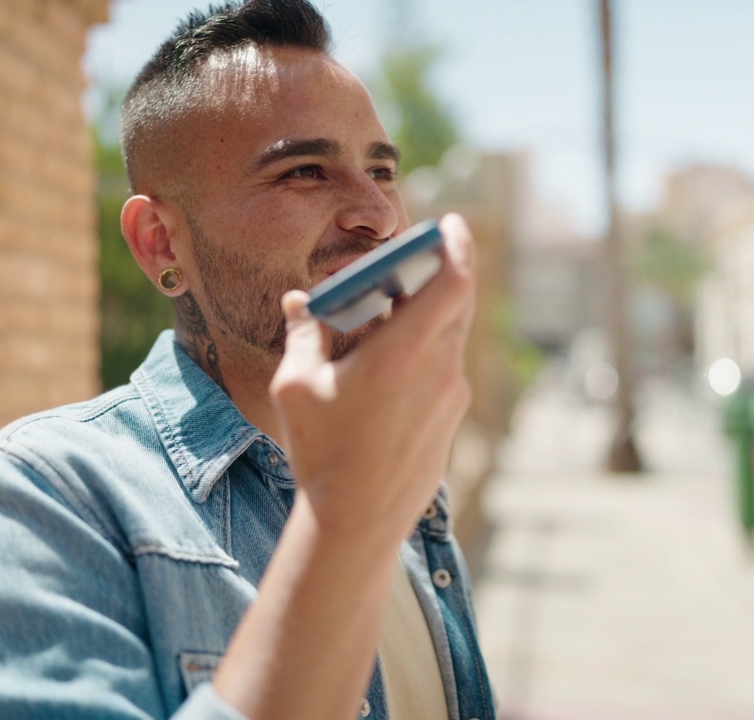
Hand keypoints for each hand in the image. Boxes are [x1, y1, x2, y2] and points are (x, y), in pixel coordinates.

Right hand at [270, 213, 475, 544]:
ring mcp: (452, 397)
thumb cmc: (324, 453)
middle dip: (433, 275)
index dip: (456, 244)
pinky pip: (443, 368)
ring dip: (423, 318)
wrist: (359, 524)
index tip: (449, 223)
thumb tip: (299, 301)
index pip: (455, 279)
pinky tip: (384, 367)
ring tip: (380, 321)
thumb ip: (304, 333)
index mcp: (406, 351)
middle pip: (455, 302)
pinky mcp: (451, 420)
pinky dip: (423, 352)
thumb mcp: (297, 386)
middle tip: (404, 264)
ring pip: (448, 337)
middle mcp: (441, 369)